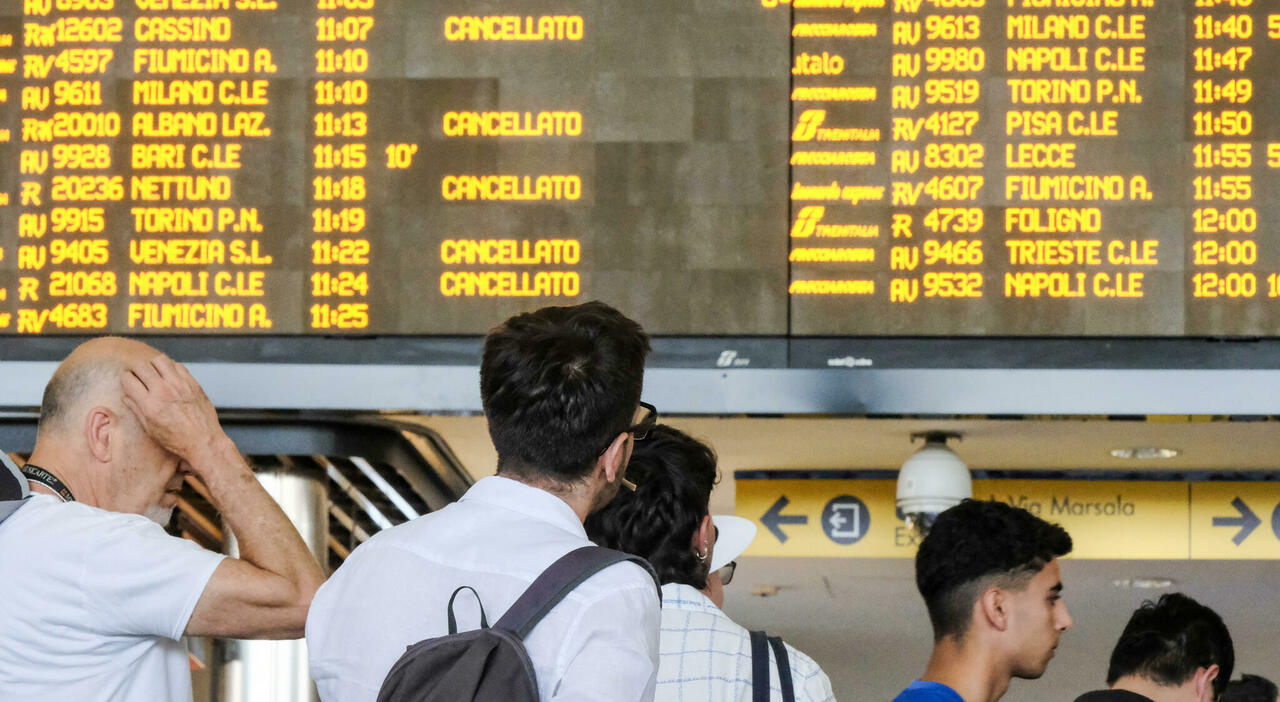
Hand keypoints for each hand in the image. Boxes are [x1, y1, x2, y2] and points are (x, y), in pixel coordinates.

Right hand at [121, 353, 229, 467]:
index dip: (126, 379)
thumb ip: (137, 410)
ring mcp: (179, 385)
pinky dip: (170, 367)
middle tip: (138, 375)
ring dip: (153, 364)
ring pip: (159, 360)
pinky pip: (177, 365)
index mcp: (150, 405)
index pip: (128, 379)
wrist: (204, 441)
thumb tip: (125, 396)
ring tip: (154, 373)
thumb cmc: (177, 440)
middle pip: (141, 366)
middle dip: (136, 369)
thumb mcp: (151, 429)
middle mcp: (163, 392)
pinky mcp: (193, 383)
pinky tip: (169, 376)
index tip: (129, 382)